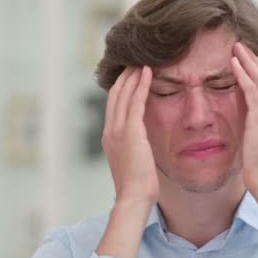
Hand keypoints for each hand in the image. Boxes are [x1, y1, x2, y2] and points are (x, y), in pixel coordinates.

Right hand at [102, 66, 158, 205]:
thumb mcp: (132, 162)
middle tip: (134, 60)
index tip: (128, 75)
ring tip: (142, 60)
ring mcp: (118, 130)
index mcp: (109, 137)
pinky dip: (141, 84)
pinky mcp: (131, 131)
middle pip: (115, 94)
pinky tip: (148, 72)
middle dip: (124, 76)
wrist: (133, 197)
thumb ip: (133, 148)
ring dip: (133, 75)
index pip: (113, 105)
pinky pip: (136, 101)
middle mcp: (110, 130)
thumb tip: (141, 144)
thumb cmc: (137, 186)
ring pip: (124, 94)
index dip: (120, 87)